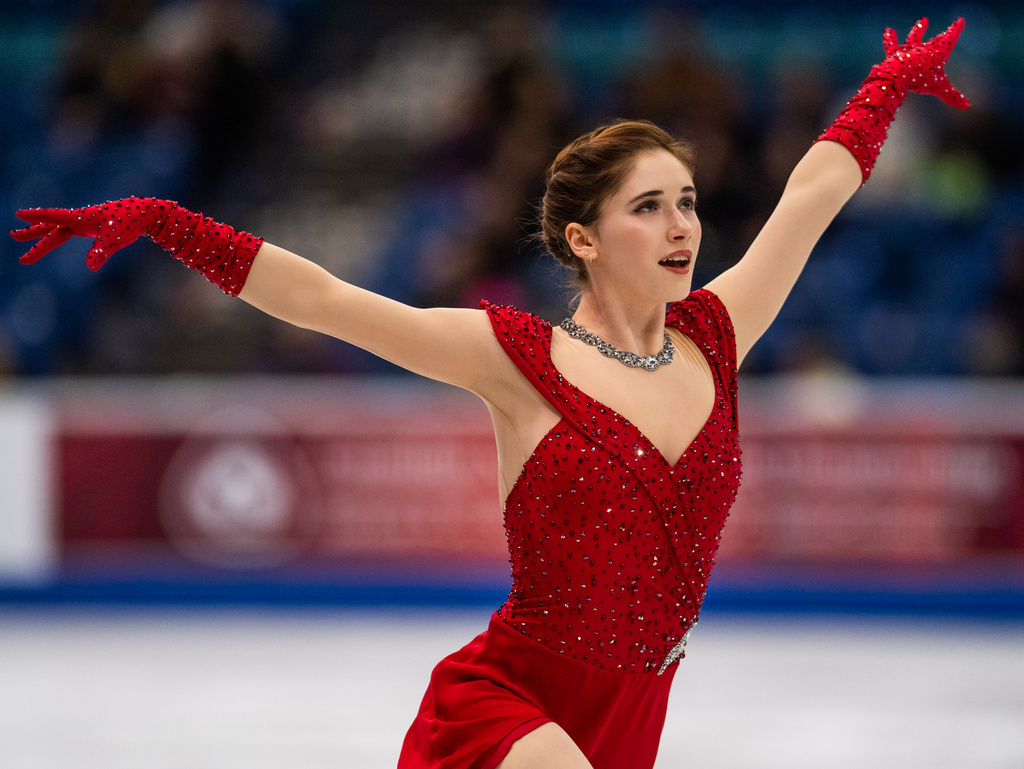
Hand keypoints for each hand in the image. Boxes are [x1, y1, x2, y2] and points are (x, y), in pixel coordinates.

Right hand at [10, 197, 171, 269]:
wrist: (144, 214)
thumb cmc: (129, 222)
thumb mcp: (114, 239)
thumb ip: (101, 252)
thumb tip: (90, 266)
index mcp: (80, 217)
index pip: (53, 217)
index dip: (36, 217)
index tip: (19, 214)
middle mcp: (79, 219)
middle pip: (50, 228)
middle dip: (32, 234)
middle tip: (13, 236)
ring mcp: (84, 223)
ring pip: (57, 232)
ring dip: (41, 238)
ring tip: (24, 244)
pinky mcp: (92, 228)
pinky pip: (69, 233)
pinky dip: (58, 236)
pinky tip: (52, 238)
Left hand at [878, 17, 969, 108]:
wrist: (899, 74)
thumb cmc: (920, 79)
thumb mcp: (939, 87)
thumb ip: (952, 96)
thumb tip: (967, 106)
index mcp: (938, 52)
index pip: (949, 38)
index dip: (955, 30)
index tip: (960, 20)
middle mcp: (924, 48)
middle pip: (934, 40)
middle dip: (942, 34)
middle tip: (949, 26)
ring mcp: (909, 50)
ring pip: (913, 38)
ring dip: (917, 29)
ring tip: (922, 21)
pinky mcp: (894, 54)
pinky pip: (891, 44)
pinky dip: (890, 38)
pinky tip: (889, 31)